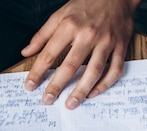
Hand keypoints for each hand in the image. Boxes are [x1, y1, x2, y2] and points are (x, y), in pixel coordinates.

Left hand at [21, 0, 137, 108]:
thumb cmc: (86, 4)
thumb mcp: (60, 14)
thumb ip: (42, 35)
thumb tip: (26, 52)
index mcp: (70, 26)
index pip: (49, 54)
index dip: (38, 72)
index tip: (30, 86)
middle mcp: (88, 35)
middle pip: (70, 66)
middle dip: (57, 86)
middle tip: (47, 100)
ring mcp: (106, 42)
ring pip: (94, 71)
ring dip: (81, 90)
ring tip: (71, 104)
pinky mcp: (121, 46)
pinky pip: (114, 70)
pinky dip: (104, 84)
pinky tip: (93, 93)